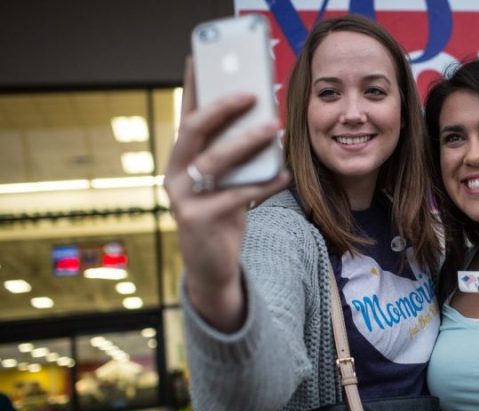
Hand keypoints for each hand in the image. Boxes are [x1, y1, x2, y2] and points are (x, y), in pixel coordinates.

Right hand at [164, 58, 290, 320]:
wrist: (212, 266)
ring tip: (273, 128)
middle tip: (251, 93)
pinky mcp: (198, 220)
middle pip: (194, 131)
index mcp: (180, 159)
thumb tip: (266, 120)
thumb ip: (235, 155)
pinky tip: (284, 174)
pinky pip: (237, 196)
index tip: (199, 57)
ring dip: (246, 143)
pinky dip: (264, 184)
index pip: (185, 115)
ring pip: (215, 162)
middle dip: (222, 108)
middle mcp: (175, 174)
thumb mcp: (226, 181)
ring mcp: (182, 198)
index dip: (191, 86)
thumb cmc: (223, 215)